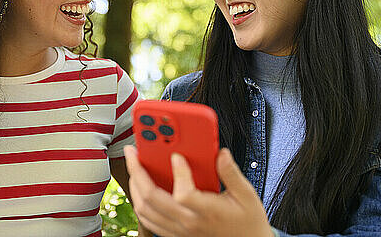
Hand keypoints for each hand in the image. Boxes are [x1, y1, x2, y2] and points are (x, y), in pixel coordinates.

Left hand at [124, 145, 273, 236]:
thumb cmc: (248, 222)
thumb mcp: (247, 196)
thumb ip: (231, 173)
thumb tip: (221, 154)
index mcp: (207, 212)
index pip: (184, 193)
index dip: (178, 172)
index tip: (177, 156)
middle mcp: (188, 223)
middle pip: (152, 199)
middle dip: (137, 172)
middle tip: (132, 153)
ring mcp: (178, 230)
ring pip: (144, 211)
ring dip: (134, 187)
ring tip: (134, 167)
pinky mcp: (174, 234)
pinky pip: (148, 220)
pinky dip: (139, 202)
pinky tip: (140, 187)